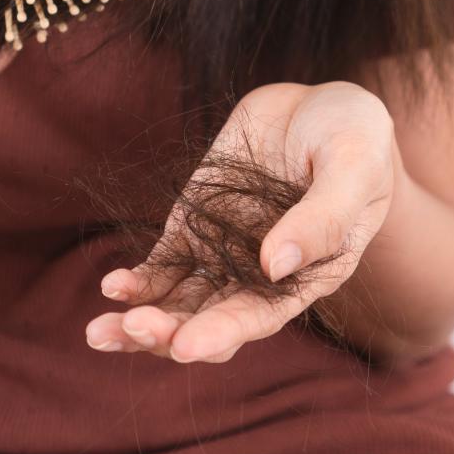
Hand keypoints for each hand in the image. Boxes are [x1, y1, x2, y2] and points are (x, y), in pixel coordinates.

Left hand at [86, 82, 398, 362]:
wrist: (321, 105)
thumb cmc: (354, 137)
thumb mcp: (353, 166)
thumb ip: (323, 216)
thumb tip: (275, 265)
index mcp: (307, 275)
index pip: (259, 317)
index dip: (222, 334)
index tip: (185, 349)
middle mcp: (260, 276)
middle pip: (209, 322)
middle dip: (168, 334)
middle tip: (131, 330)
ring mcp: (222, 251)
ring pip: (177, 303)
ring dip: (139, 322)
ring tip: (99, 330)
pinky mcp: (194, 224)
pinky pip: (162, 264)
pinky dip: (137, 281)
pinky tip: (112, 287)